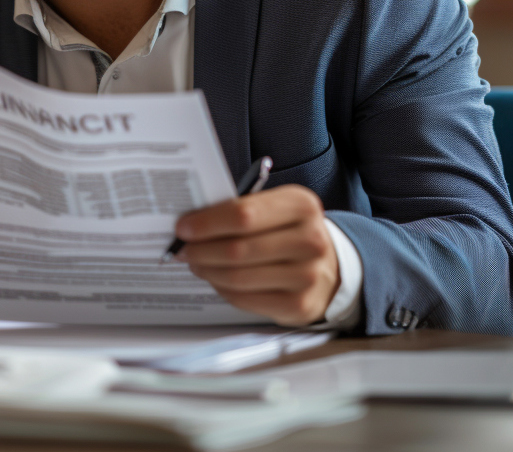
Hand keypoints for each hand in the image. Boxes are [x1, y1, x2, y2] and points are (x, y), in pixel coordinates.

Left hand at [174, 185, 338, 325]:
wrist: (330, 267)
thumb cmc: (288, 232)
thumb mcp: (274, 208)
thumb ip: (240, 210)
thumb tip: (190, 223)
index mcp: (301, 206)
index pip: (242, 214)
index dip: (206, 223)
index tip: (182, 227)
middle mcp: (310, 240)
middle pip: (237, 249)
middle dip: (200, 249)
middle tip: (182, 249)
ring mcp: (307, 276)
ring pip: (237, 277)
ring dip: (208, 270)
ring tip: (196, 263)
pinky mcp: (299, 305)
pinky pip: (244, 299)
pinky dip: (222, 289)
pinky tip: (216, 279)